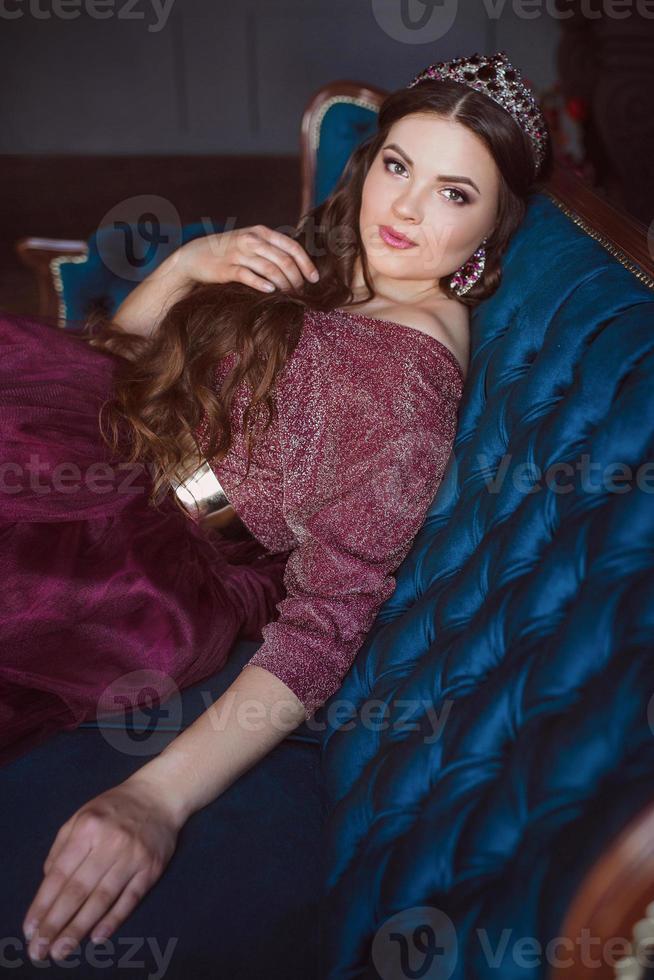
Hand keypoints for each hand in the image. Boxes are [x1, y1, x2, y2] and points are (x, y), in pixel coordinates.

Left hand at [22, 775, 182, 963]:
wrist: (160, 795)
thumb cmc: (115, 808)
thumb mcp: (81, 816)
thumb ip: (62, 848)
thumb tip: (48, 884)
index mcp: (87, 828)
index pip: (61, 873)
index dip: (43, 903)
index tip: (31, 928)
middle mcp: (110, 843)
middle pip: (79, 890)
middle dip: (56, 922)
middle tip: (40, 949)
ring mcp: (133, 857)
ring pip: (102, 898)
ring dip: (80, 927)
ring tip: (62, 950)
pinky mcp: (152, 869)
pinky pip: (130, 899)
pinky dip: (113, 919)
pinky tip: (97, 936)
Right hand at [178, 224, 319, 293]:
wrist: (195, 256)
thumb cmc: (229, 252)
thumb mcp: (251, 243)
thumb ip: (272, 249)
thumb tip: (299, 265)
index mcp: (261, 232)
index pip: (292, 247)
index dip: (306, 264)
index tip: (314, 279)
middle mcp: (252, 240)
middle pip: (284, 260)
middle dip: (297, 279)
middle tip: (301, 293)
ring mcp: (239, 253)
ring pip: (270, 269)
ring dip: (284, 285)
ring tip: (290, 296)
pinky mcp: (227, 268)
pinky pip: (249, 276)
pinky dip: (263, 285)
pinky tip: (271, 292)